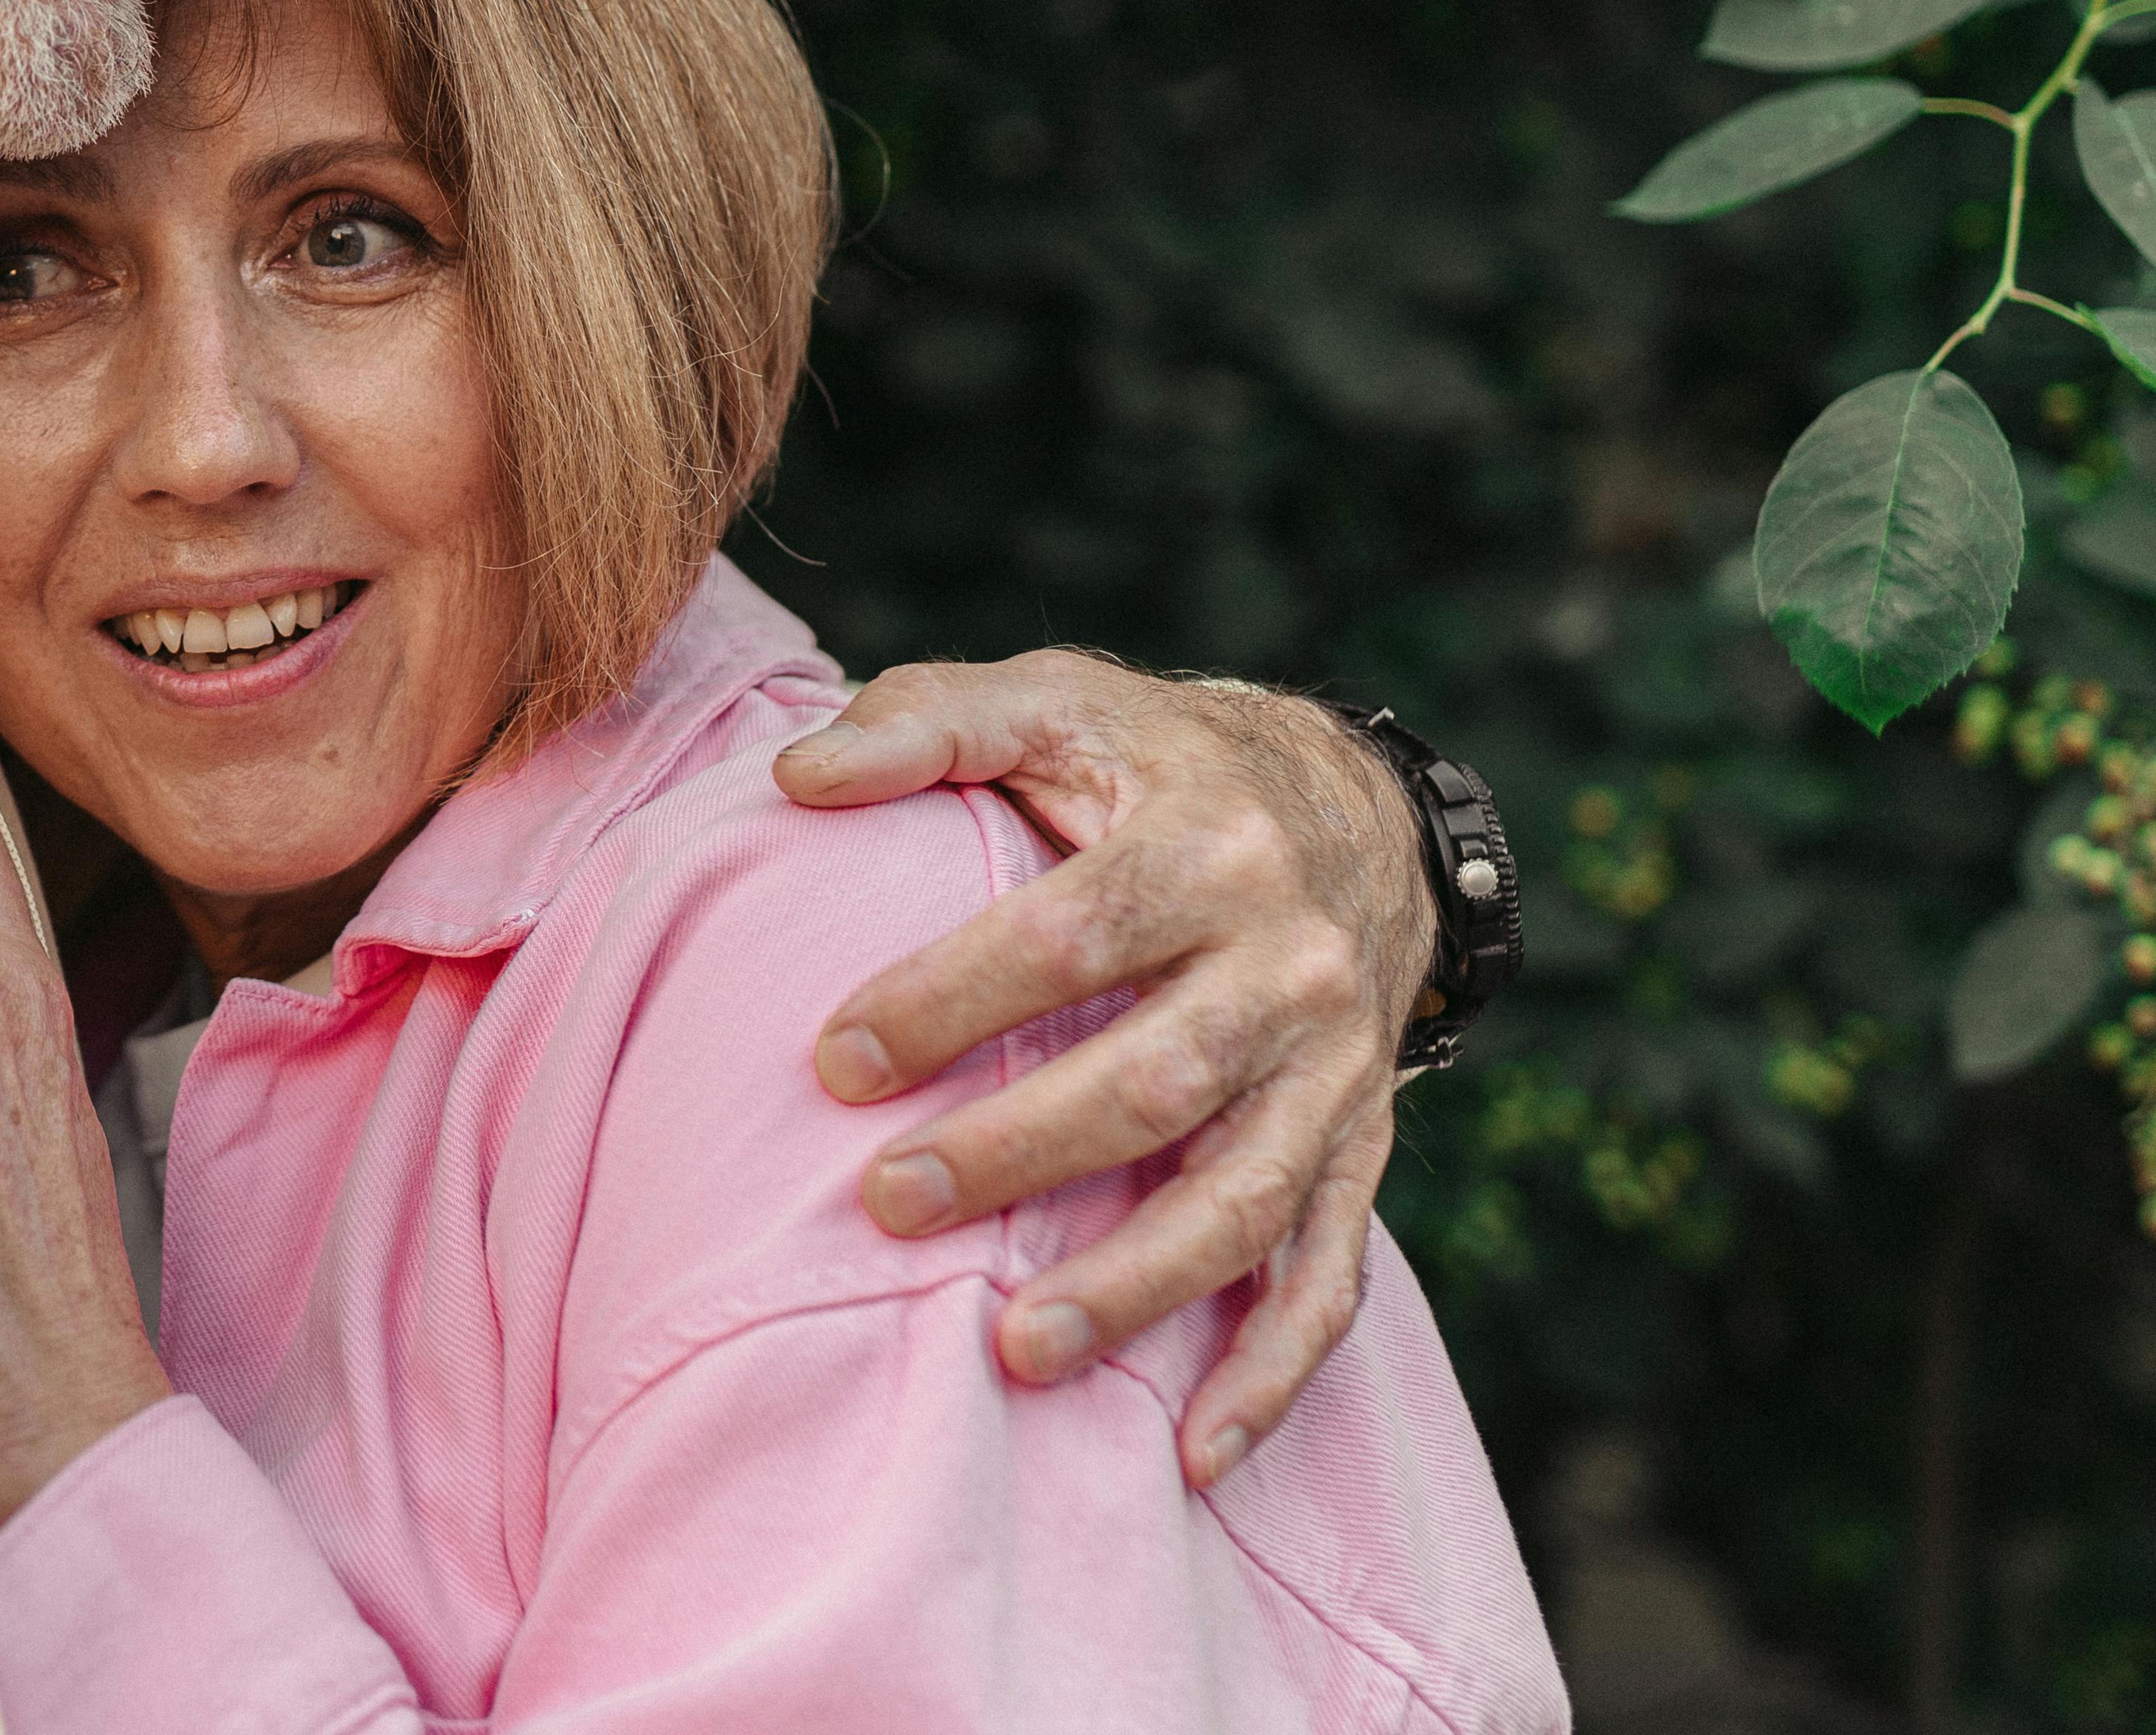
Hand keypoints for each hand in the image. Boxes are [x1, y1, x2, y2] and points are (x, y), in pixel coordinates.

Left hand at [771, 651, 1431, 1488]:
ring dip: (1134, 1289)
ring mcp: (1336, 1074)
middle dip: (1018, 1153)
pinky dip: (1271, 1378)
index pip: (1072, 933)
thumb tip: (794, 776)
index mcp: (1210, 842)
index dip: (951, 999)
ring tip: (1013, 1351)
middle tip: (886, 1205)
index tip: (833, 1059)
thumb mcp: (1051, 698)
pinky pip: (1328, 1277)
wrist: (1352, 808)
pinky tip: (1192, 1457)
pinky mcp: (1361, 1152)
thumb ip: (923, 722)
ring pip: (1242, 1201)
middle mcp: (1290, 964)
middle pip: (1153, 1080)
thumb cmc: (1150, 759)